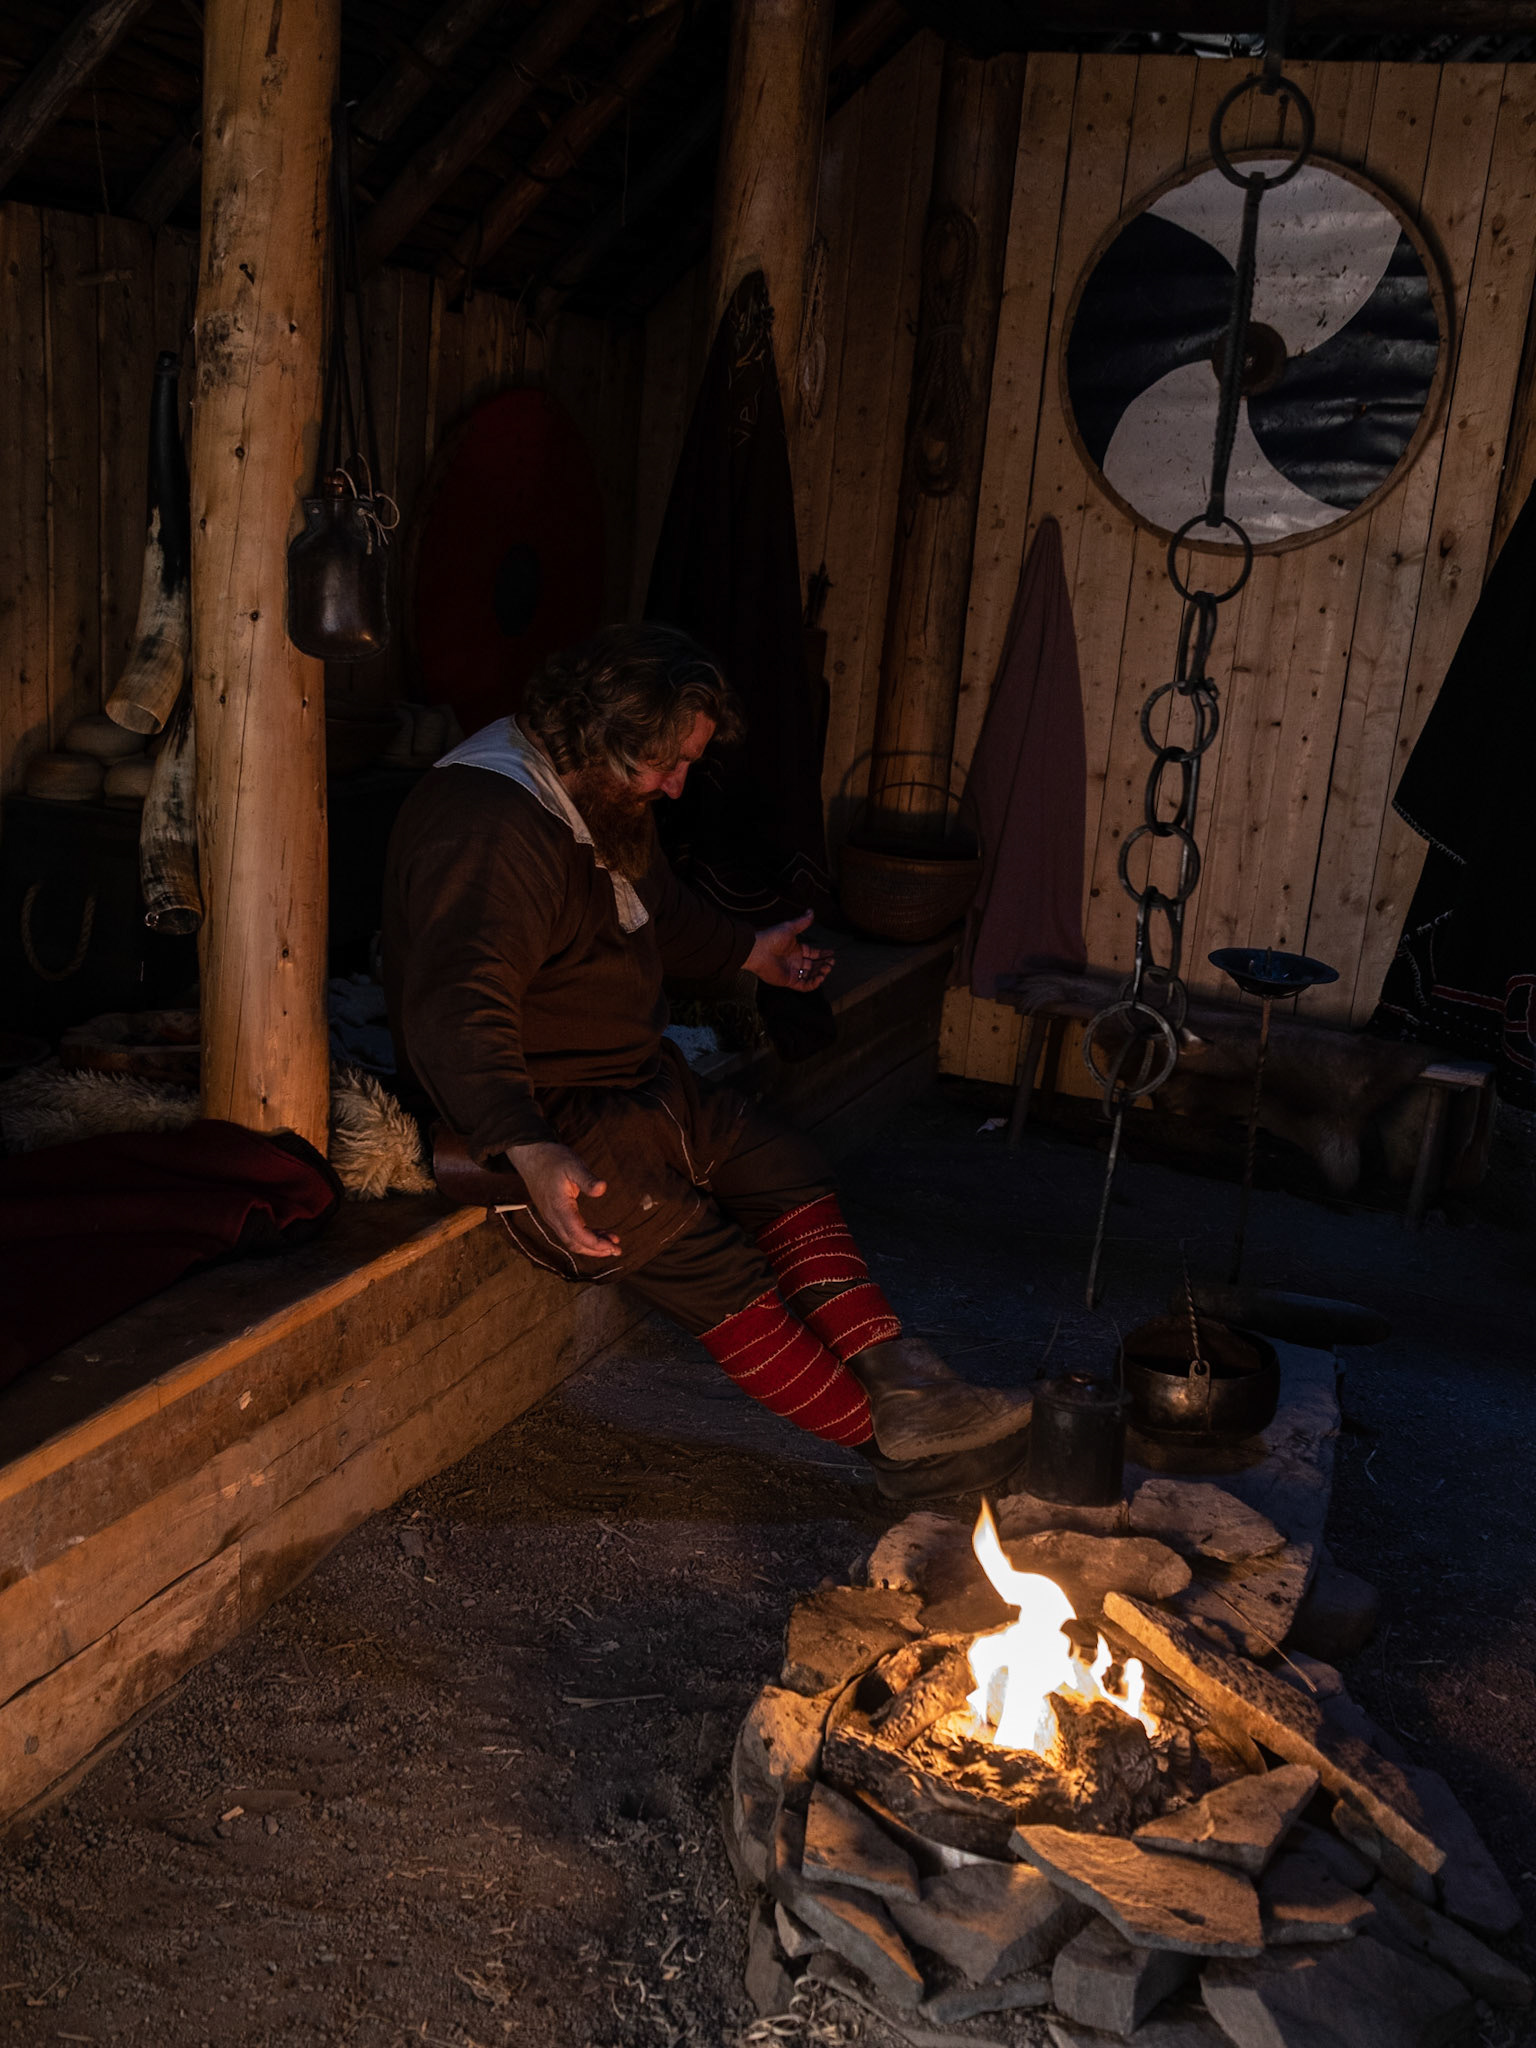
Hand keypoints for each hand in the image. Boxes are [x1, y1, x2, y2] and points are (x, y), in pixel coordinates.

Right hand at [506, 1141, 620, 1259]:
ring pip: (571, 1240)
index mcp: (559, 1207)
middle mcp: (553, 1217)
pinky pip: (569, 1232)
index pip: (577, 1234)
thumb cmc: (552, 1159)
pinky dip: (585, 1237)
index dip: (595, 1243)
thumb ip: (587, 1179)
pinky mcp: (554, 1215)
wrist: (531, 1156)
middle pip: (574, 1243)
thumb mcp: (573, 1165)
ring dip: (591, 1245)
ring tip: (612, 1244)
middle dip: (596, 1250)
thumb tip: (603, 1189)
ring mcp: (552, 1217)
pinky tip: (599, 1234)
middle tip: (617, 1250)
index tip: (613, 1245)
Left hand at [745, 911, 834, 991]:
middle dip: (824, 964)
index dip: (823, 954)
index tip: (832, 953)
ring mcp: (792, 971)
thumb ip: (803, 922)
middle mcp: (795, 961)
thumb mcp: (790, 927)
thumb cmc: (772, 937)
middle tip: (831, 962)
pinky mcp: (788, 981)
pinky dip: (813, 984)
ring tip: (827, 968)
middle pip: (814, 965)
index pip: (813, 953)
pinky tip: (820, 978)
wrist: (758, 950)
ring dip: (821, 973)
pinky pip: (804, 986)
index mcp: (796, 950)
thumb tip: (811, 911)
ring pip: (810, 976)